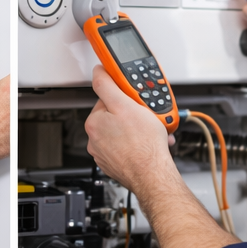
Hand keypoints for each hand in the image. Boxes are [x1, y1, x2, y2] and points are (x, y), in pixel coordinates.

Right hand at [0, 50, 10, 164]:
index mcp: (6, 89)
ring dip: (12, 115)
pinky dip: (11, 131)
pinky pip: (18, 132)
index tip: (9, 85)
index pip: (18, 78)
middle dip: (11, 100)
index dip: (13, 82)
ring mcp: (17, 121)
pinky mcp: (17, 137)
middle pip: (21, 96)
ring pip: (21, 114)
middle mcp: (15, 104)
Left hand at [84, 66, 175, 195]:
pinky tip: (148, 146)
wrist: (152, 174)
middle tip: (149, 119)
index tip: (136, 102)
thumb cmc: (142, 144)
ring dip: (139, 131)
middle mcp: (95, 139)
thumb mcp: (126, 104)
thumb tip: (98, 72)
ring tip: (152, 134)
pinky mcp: (116, 164)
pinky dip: (138, 145)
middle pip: (116, 117)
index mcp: (94, 123)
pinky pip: (127, 148)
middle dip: (135, 116)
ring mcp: (105, 154)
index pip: (107, 100)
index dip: (125, 99)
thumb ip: (108, 85)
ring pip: (124, 134)